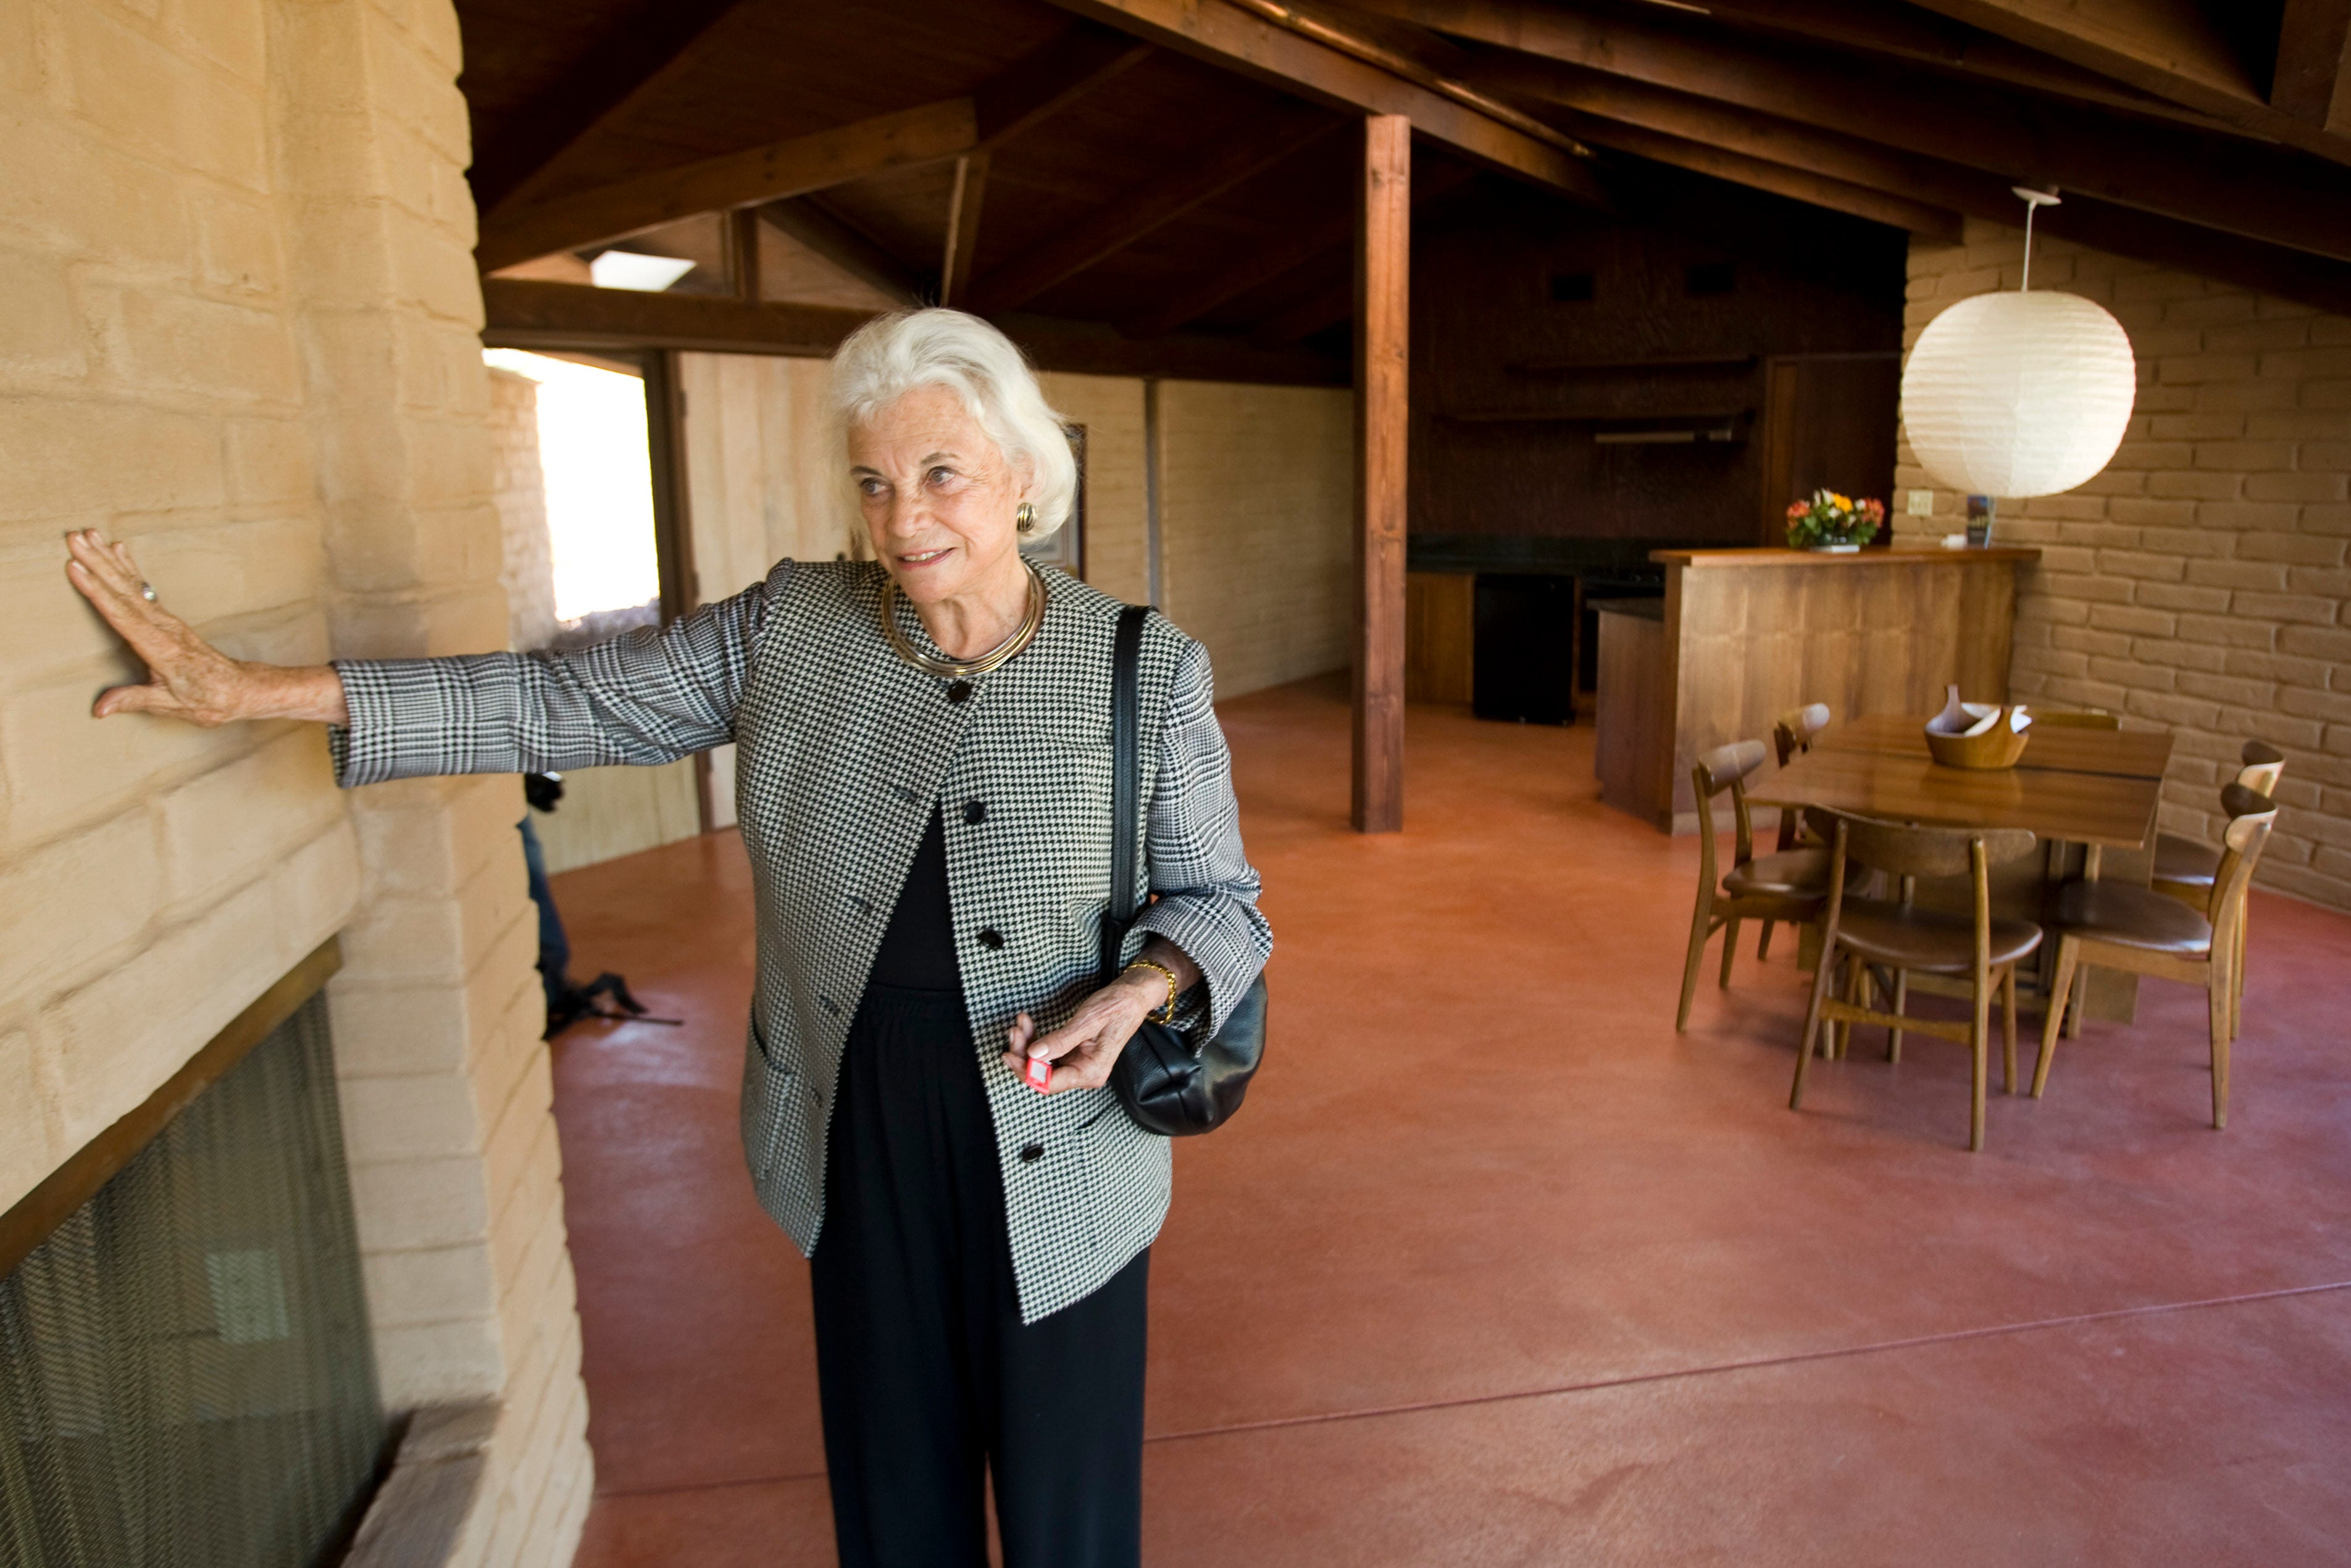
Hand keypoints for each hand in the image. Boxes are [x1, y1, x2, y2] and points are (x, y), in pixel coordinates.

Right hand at [64, 530, 346, 724]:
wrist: (240, 689)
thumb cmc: (208, 698)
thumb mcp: (172, 705)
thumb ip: (135, 700)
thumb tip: (100, 709)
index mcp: (161, 647)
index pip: (122, 615)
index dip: (98, 591)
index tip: (77, 568)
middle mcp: (164, 627)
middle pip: (124, 591)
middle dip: (97, 563)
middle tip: (74, 538)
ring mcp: (166, 619)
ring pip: (132, 584)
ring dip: (108, 559)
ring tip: (87, 534)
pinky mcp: (167, 618)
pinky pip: (142, 588)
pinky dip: (127, 567)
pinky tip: (117, 549)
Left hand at [999, 967, 1164, 1094]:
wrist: (1132, 997)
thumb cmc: (1117, 1007)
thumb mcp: (1088, 1021)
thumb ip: (1061, 1040)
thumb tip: (1034, 1054)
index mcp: (1090, 1072)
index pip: (1049, 1083)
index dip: (1026, 1070)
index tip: (1009, 1053)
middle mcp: (1084, 1073)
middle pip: (1042, 1075)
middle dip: (1024, 1053)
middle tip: (1014, 1031)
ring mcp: (1078, 1065)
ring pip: (1042, 1064)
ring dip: (1027, 1044)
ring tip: (1020, 1023)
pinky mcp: (1073, 1055)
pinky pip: (1048, 1054)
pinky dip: (1035, 1040)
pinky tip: (1027, 1025)